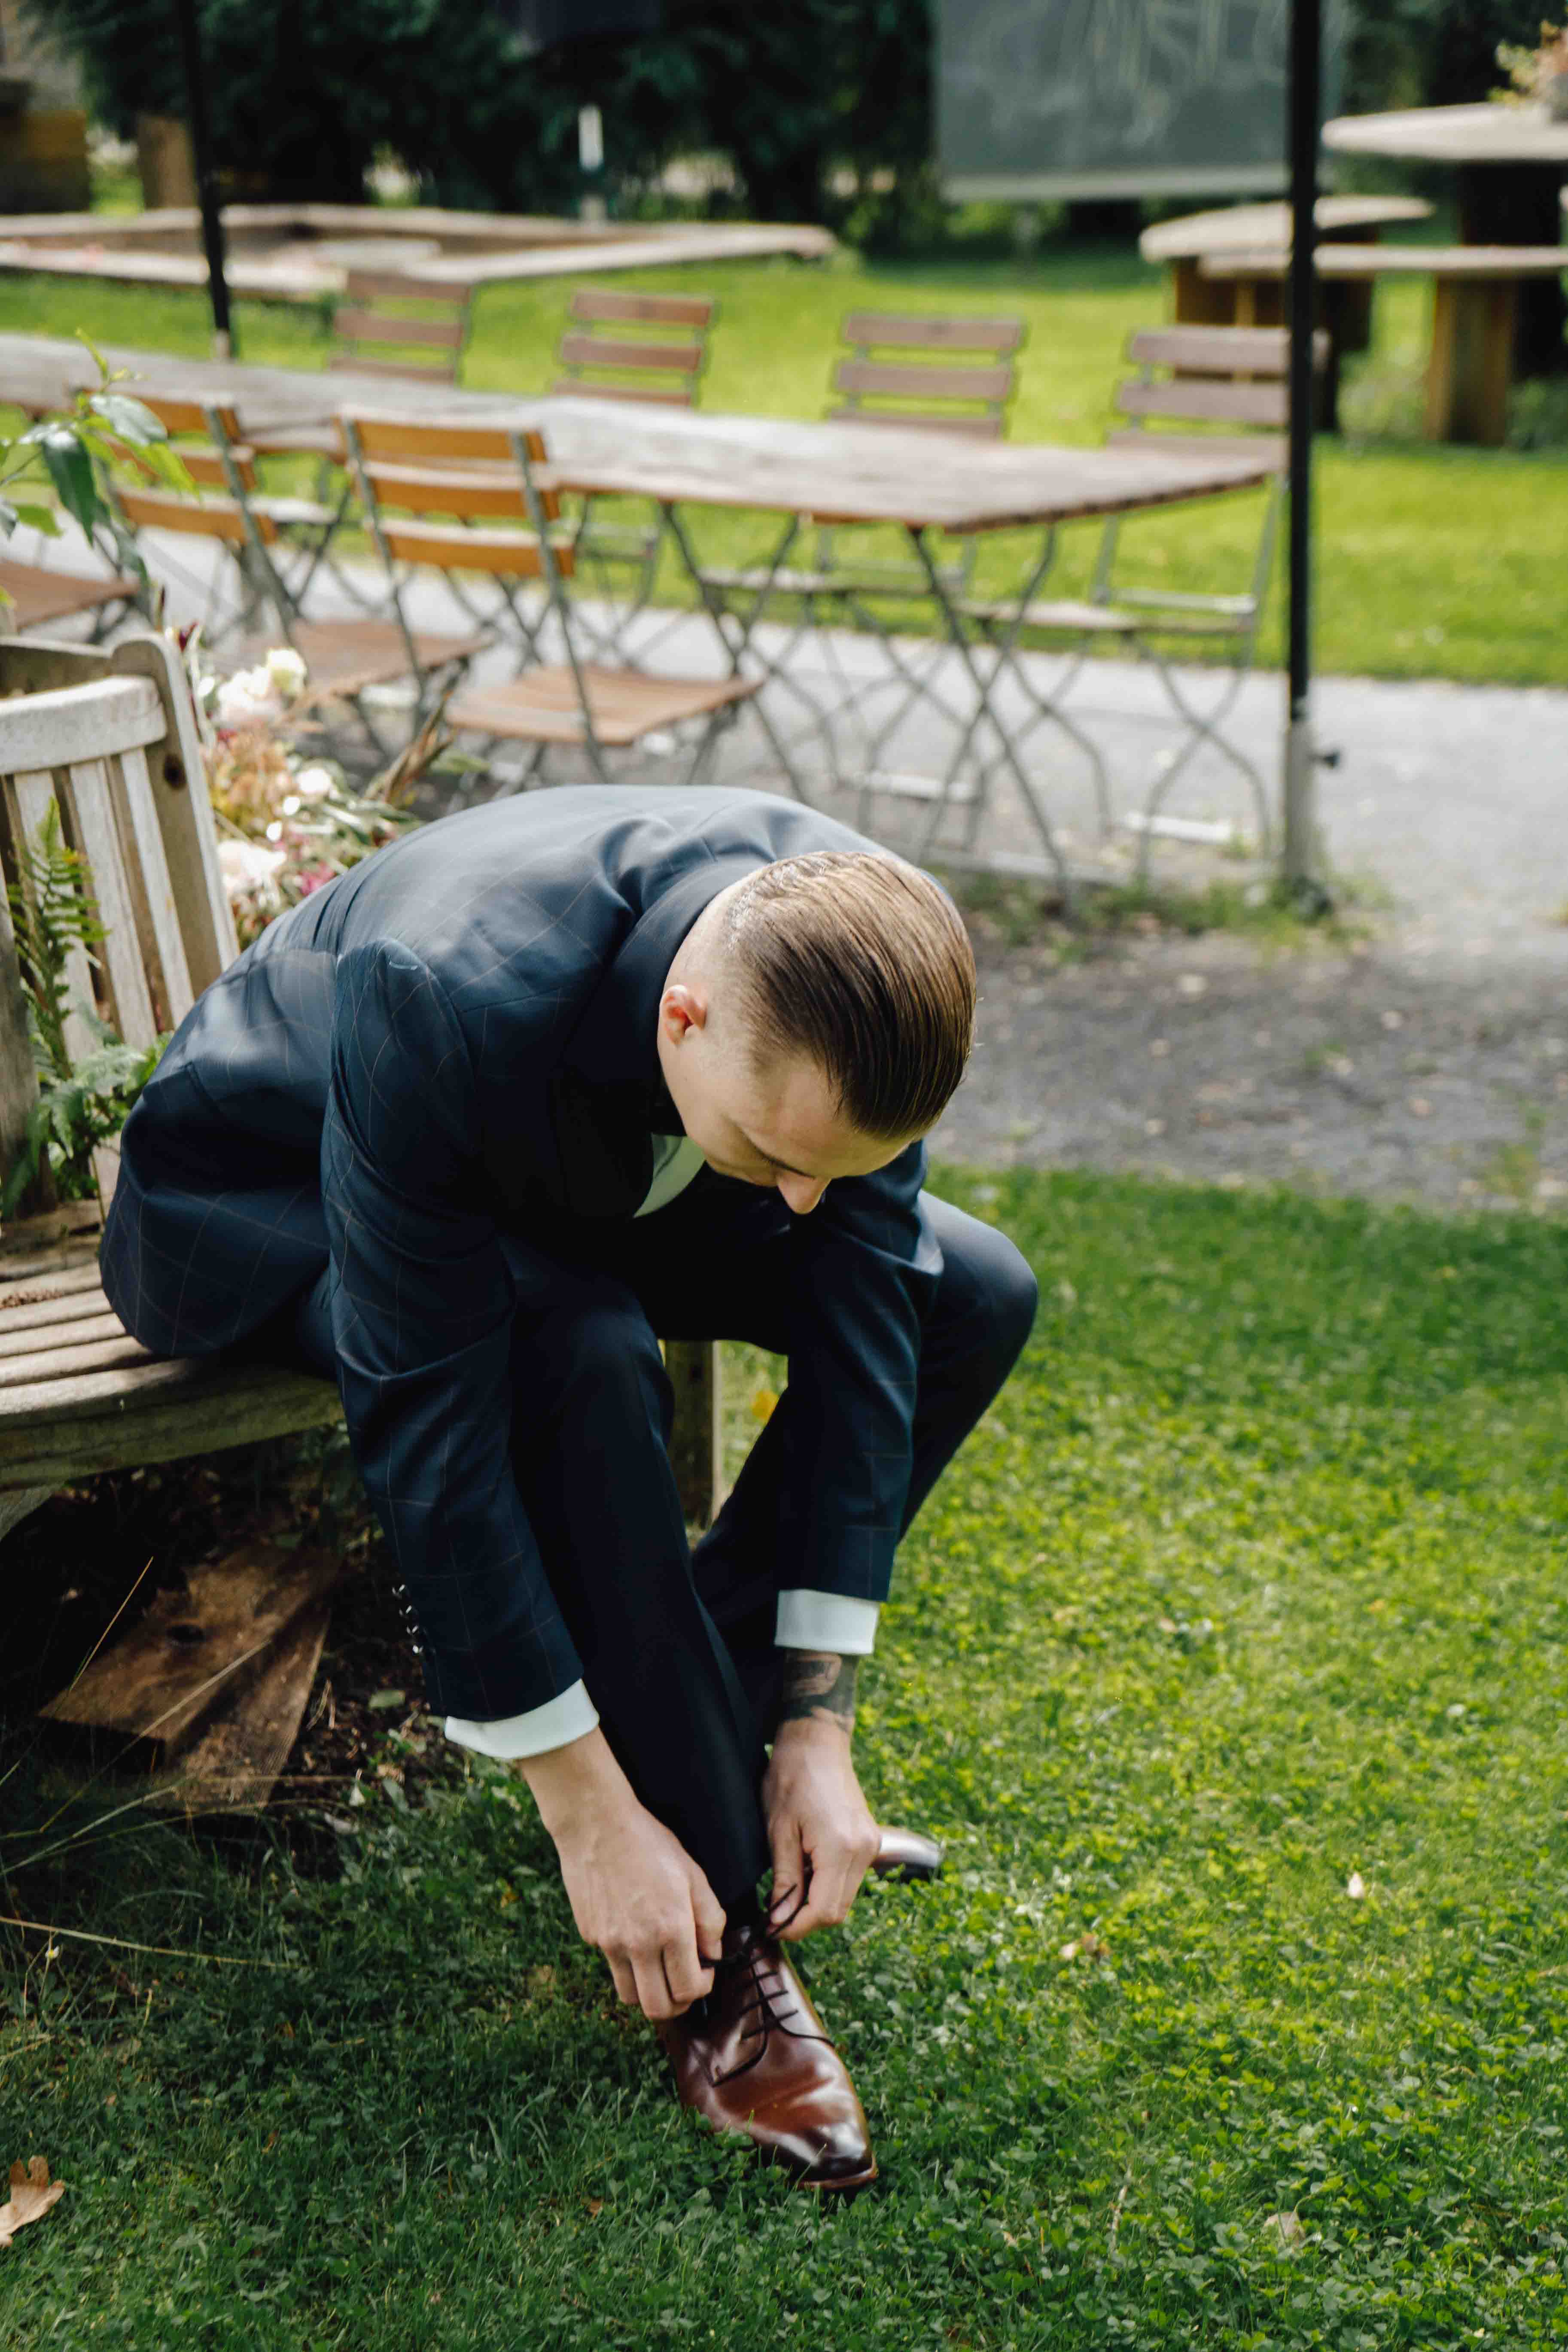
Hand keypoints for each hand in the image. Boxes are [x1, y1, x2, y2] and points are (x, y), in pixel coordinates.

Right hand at [517, 1728, 725, 2021]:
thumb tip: (713, 1954)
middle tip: (684, 1980)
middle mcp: (638, 1944)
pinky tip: (633, 1933)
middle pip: (657, 2008)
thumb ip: (710, 1918)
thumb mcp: (693, 1874)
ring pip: (630, 1997)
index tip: (704, 1970)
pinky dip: (627, 1963)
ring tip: (659, 1967)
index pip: (688, 1990)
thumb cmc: (650, 1843)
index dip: (702, 1987)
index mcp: (670, 1929)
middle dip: (677, 2002)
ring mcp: (609, 1943)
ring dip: (648, 1991)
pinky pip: (611, 1966)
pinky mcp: (590, 1937)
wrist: (596, 1823)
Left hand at [762, 1715, 879, 1941]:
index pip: (823, 1911)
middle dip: (806, 1919)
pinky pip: (851, 1879)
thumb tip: (780, 1921)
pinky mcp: (870, 1840)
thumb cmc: (791, 1780)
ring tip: (788, 1890)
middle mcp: (864, 1850)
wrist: (816, 1744)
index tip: (771, 1928)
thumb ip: (784, 1880)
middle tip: (775, 1914)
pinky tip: (806, 1871)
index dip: (796, 1927)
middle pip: (837, 1910)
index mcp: (841, 1848)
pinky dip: (828, 1885)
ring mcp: (871, 1845)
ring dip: (817, 1903)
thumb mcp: (778, 1832)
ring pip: (845, 1897)